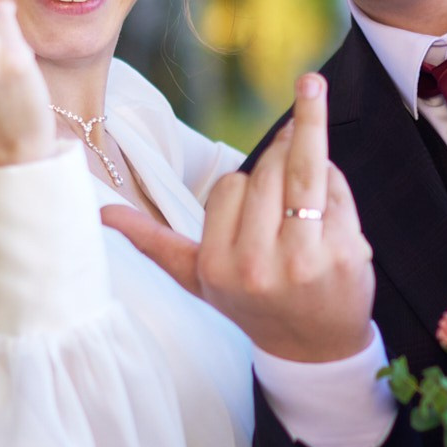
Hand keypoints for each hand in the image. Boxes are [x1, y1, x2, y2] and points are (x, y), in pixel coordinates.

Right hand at [102, 72, 375, 362]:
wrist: (315, 350)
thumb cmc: (255, 304)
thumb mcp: (197, 280)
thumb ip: (154, 243)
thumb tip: (102, 214)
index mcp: (217, 266)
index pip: (229, 186)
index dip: (244, 183)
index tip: (253, 200)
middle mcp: (258, 264)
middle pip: (266, 171)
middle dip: (278, 154)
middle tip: (288, 154)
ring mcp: (304, 258)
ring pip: (303, 168)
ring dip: (309, 132)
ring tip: (312, 96)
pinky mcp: (344, 251)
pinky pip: (336, 187)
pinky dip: (336, 179)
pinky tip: (332, 194)